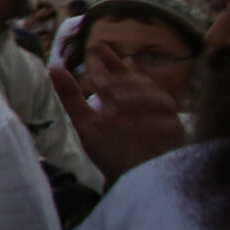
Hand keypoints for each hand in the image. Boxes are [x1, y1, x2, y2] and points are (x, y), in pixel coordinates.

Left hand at [50, 64, 187, 180]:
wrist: (124, 181)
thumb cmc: (108, 151)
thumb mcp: (85, 123)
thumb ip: (71, 96)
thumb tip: (53, 67)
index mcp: (127, 100)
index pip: (123, 74)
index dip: (113, 60)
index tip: (99, 48)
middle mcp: (148, 107)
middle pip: (141, 83)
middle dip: (121, 80)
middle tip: (101, 85)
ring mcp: (164, 120)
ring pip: (159, 98)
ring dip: (135, 97)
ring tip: (113, 104)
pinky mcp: (176, 138)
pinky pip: (168, 123)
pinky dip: (147, 120)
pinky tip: (128, 122)